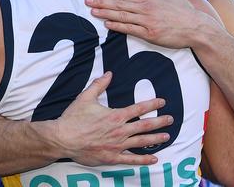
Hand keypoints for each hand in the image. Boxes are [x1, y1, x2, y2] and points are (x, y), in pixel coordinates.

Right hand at [54, 72, 172, 165]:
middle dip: (160, 122)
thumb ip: (99, 85)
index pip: (139, 108)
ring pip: (141, 142)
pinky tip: (154, 159)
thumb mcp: (85, 97)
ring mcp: (117, 145)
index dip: (152, 104)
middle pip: (145, 125)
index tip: (162, 102)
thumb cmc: (73, 118)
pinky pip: (131, 160)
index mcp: (115, 116)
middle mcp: (119, 131)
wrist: (62, 138)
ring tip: (167, 137)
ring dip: (155, 139)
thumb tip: (109, 73)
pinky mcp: (111, 157)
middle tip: (171, 119)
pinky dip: (143, 160)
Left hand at [85, 0, 217, 47]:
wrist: (196, 27)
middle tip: (87, 1)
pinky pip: (130, 29)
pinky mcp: (150, 34)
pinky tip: (107, 23)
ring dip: (105, 13)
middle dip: (101, 2)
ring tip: (92, 11)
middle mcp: (145, 8)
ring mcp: (147, 22)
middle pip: (119, 4)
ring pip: (121, 16)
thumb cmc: (184, 10)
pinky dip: (117, 25)